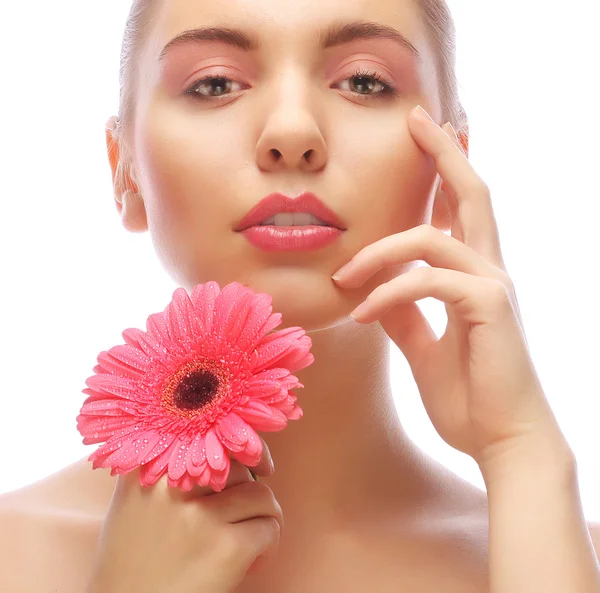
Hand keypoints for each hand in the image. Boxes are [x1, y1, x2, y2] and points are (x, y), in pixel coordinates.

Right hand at [86, 439, 281, 592]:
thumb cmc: (131, 559)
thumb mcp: (133, 499)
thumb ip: (165, 466)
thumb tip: (222, 441)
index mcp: (148, 467)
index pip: (207, 432)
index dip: (237, 441)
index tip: (253, 455)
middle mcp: (172, 485)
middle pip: (238, 464)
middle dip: (249, 486)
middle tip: (244, 511)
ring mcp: (201, 516)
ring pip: (261, 493)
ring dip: (264, 515)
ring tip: (251, 538)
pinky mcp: (226, 548)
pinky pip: (268, 527)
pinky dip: (269, 544)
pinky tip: (251, 562)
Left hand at [331, 105, 568, 468]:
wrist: (501, 440)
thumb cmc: (467, 394)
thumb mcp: (421, 344)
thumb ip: (401, 312)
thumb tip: (371, 291)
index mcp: (474, 277)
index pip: (460, 212)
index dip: (445, 172)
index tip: (425, 137)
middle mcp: (489, 271)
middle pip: (471, 193)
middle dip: (443, 153)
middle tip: (417, 118)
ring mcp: (494, 286)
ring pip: (434, 237)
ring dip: (380, 252)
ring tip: (343, 277)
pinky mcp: (490, 307)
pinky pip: (429, 281)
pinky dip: (389, 291)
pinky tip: (361, 313)